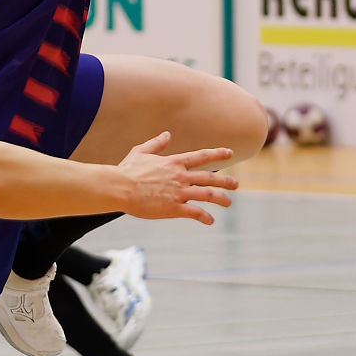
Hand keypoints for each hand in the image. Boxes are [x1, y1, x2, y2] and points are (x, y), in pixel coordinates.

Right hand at [115, 132, 237, 224]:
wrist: (120, 188)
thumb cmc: (127, 170)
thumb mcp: (141, 152)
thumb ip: (156, 144)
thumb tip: (166, 134)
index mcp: (174, 162)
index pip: (202, 156)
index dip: (218, 154)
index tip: (230, 153)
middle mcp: (181, 176)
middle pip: (210, 177)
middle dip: (226, 181)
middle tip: (236, 185)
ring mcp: (179, 192)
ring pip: (207, 195)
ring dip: (221, 199)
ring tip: (228, 203)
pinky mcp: (174, 208)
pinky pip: (195, 212)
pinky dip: (205, 217)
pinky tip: (210, 221)